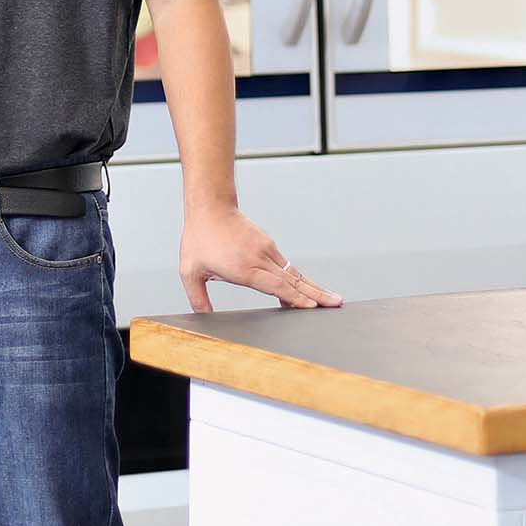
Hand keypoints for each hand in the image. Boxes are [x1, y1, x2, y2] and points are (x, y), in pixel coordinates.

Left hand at [179, 204, 341, 312]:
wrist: (210, 207)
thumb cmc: (199, 238)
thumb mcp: (189, 271)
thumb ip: (197, 298)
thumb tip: (202, 319)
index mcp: (243, 267)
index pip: (275, 285)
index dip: (294, 297)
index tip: (312, 306)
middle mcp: (259, 258)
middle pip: (292, 280)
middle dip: (316, 294)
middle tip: (336, 304)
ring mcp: (267, 250)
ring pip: (294, 274)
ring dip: (313, 288)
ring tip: (331, 300)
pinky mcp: (268, 246)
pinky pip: (287, 267)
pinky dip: (300, 280)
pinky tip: (308, 290)